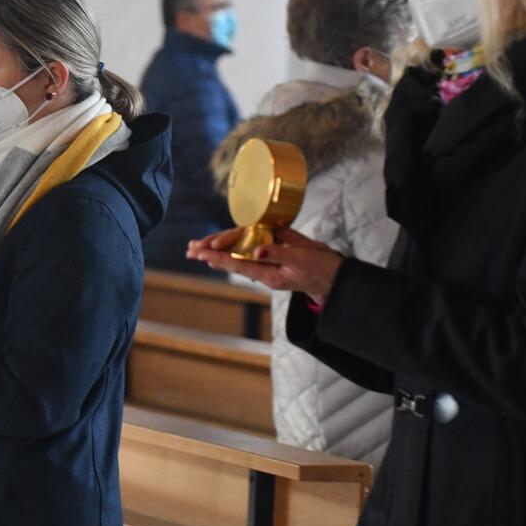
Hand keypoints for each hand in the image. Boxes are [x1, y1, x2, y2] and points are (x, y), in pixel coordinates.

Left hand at [187, 227, 343, 297]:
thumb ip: (279, 253)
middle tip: (189, 249)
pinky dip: (234, 251)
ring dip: (218, 252)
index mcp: (269, 273)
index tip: (200, 253)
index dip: (217, 256)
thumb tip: (257, 250)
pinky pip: (250, 255)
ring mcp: (269, 264)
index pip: (237, 263)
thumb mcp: (301, 258)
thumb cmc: (321, 267)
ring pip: (238, 257)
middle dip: (210, 254)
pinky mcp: (275, 258)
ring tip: (198, 248)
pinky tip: (222, 251)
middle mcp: (265, 269)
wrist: (336, 276)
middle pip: (232, 260)